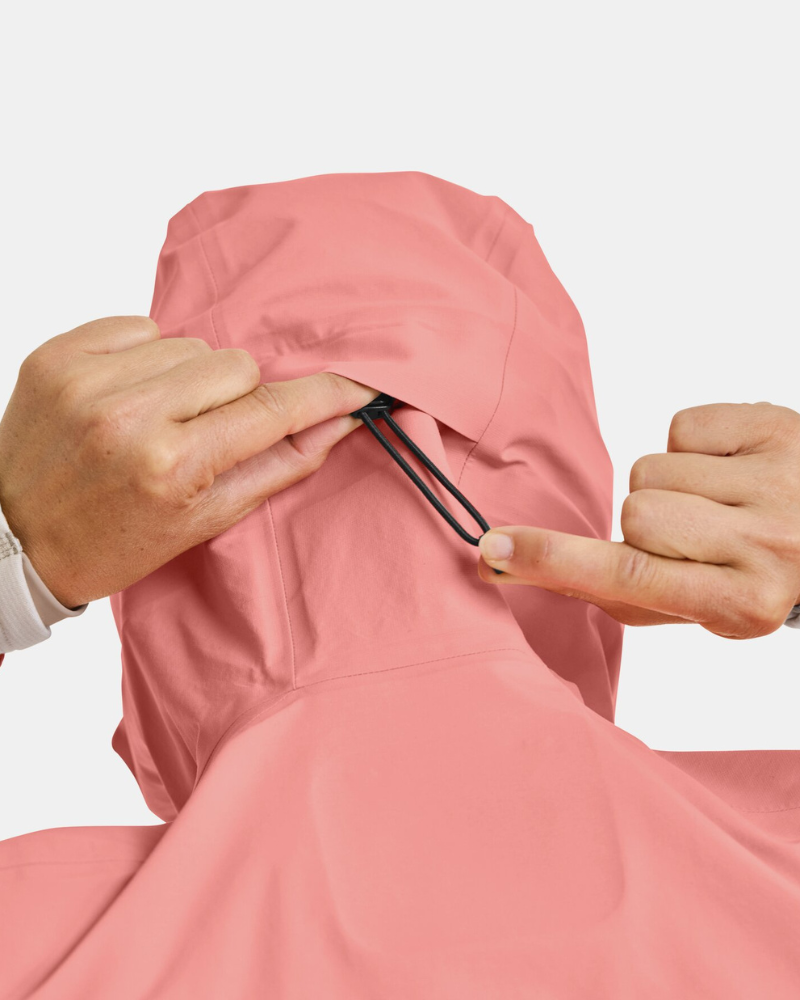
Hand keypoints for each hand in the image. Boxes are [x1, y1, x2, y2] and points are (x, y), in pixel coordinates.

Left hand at [0, 317, 377, 606]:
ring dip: (190, 377)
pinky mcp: (59, 352)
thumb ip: (278, 467)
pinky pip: (140, 326)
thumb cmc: (111, 540)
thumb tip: (336, 424)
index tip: (359, 383)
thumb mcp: (204, 521)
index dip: (323, 395)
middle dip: (237, 396)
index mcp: (171, 465)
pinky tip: (128, 395)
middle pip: (237, 365)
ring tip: (159, 416)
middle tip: (207, 431)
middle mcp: (130, 414)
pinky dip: (146, 357)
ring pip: (192, 345)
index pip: (272, 410)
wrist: (12, 536)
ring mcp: (89, 378)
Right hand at [478, 402, 799, 639]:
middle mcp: (767, 540)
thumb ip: (631, 594)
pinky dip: (692, 444)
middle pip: (634, 511)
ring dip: (669, 482)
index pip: (629, 577)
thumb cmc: (764, 570)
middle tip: (695, 531)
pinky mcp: (775, 426)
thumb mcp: (708, 606)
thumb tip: (535, 567)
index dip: (554, 562)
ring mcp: (776, 478)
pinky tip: (730, 465)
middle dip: (645, 520)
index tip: (495, 551)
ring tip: (717, 498)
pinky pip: (680, 424)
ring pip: (650, 466)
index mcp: (745, 600)